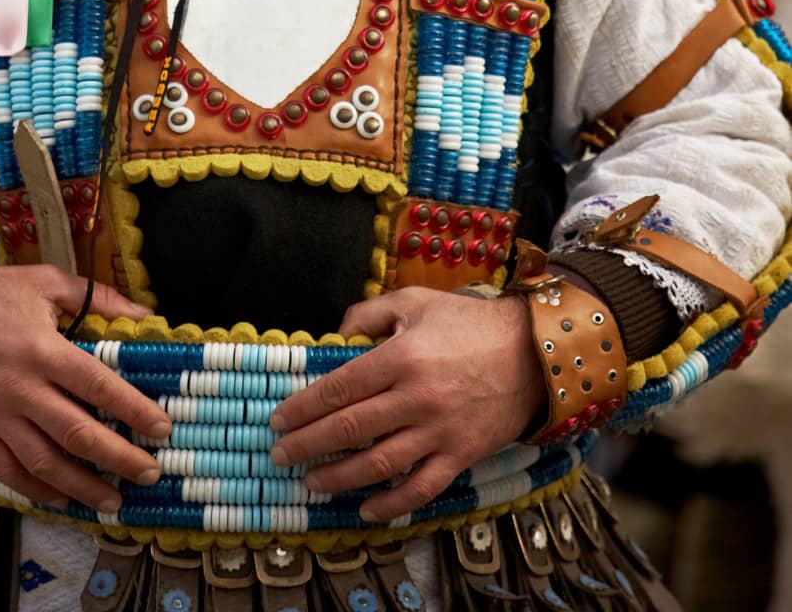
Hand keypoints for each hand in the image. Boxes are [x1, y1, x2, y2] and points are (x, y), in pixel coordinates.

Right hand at [0, 259, 170, 510]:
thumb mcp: (45, 281)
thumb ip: (97, 297)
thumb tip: (145, 313)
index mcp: (43, 349)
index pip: (98, 385)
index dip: (133, 409)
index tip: (162, 428)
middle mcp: (22, 389)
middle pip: (76, 432)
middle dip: (118, 457)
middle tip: (150, 473)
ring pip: (44, 461)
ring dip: (81, 486)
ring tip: (113, 501)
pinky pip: (7, 470)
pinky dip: (34, 489)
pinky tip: (60, 498)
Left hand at [270, 287, 544, 520]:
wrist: (533, 352)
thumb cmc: (468, 322)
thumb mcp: (414, 302)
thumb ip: (368, 314)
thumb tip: (335, 337)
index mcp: (400, 357)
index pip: (338, 388)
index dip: (303, 407)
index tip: (278, 419)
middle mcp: (415, 398)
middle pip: (349, 428)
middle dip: (307, 444)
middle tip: (280, 454)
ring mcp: (438, 431)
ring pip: (378, 464)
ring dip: (338, 477)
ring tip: (311, 482)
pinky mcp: (460, 455)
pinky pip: (420, 488)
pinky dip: (391, 503)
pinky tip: (366, 508)